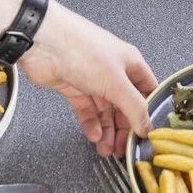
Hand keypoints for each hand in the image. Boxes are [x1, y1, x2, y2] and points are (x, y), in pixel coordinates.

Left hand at [18, 2, 156, 156]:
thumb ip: (134, 108)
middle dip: (124, 127)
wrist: (43, 43)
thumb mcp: (116, 83)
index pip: (147, 91)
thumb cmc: (82, 50)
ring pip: (104, 110)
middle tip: (124, 149)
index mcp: (130, 63)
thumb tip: (147, 127)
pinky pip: (86, 110)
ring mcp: (92, 79)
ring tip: (107, 149)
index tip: (148, 134)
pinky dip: (90, 124)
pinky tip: (94, 136)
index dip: (149, 112)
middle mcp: (113, 71)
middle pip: (125, 105)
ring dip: (107, 130)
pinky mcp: (73, 86)